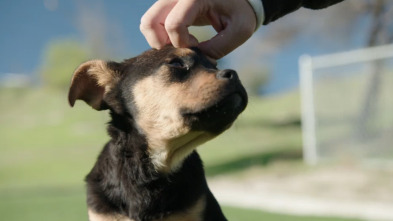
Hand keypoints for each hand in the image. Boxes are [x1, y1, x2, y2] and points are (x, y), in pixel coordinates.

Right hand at [140, 0, 256, 58]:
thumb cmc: (241, 12)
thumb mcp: (239, 30)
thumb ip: (218, 47)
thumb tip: (196, 61)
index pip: (174, 24)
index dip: (183, 43)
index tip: (198, 45)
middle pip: (149, 22)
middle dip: (162, 43)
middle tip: (182, 47)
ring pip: (147, 23)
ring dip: (160, 40)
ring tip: (182, 42)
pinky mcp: (168, 4)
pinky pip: (152, 22)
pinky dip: (161, 36)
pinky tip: (181, 38)